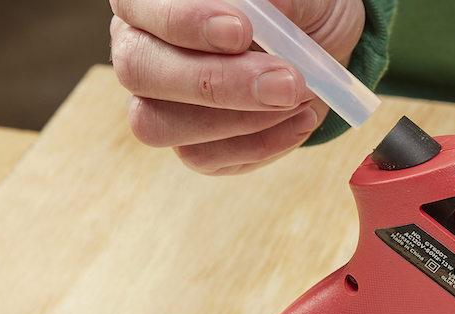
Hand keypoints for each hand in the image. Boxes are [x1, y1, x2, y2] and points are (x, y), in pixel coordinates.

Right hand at [108, 0, 364, 174]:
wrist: (316, 53)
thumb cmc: (296, 12)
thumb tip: (276, 5)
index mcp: (150, 0)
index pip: (139, 5)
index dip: (183, 20)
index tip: (241, 31)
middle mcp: (141, 48)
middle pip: (139, 70)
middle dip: (216, 81)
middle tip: (286, 83)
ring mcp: (158, 103)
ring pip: (159, 124)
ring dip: (238, 119)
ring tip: (299, 98)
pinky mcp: (189, 145)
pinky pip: (204, 157)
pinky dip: (260, 143)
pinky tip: (301, 118)